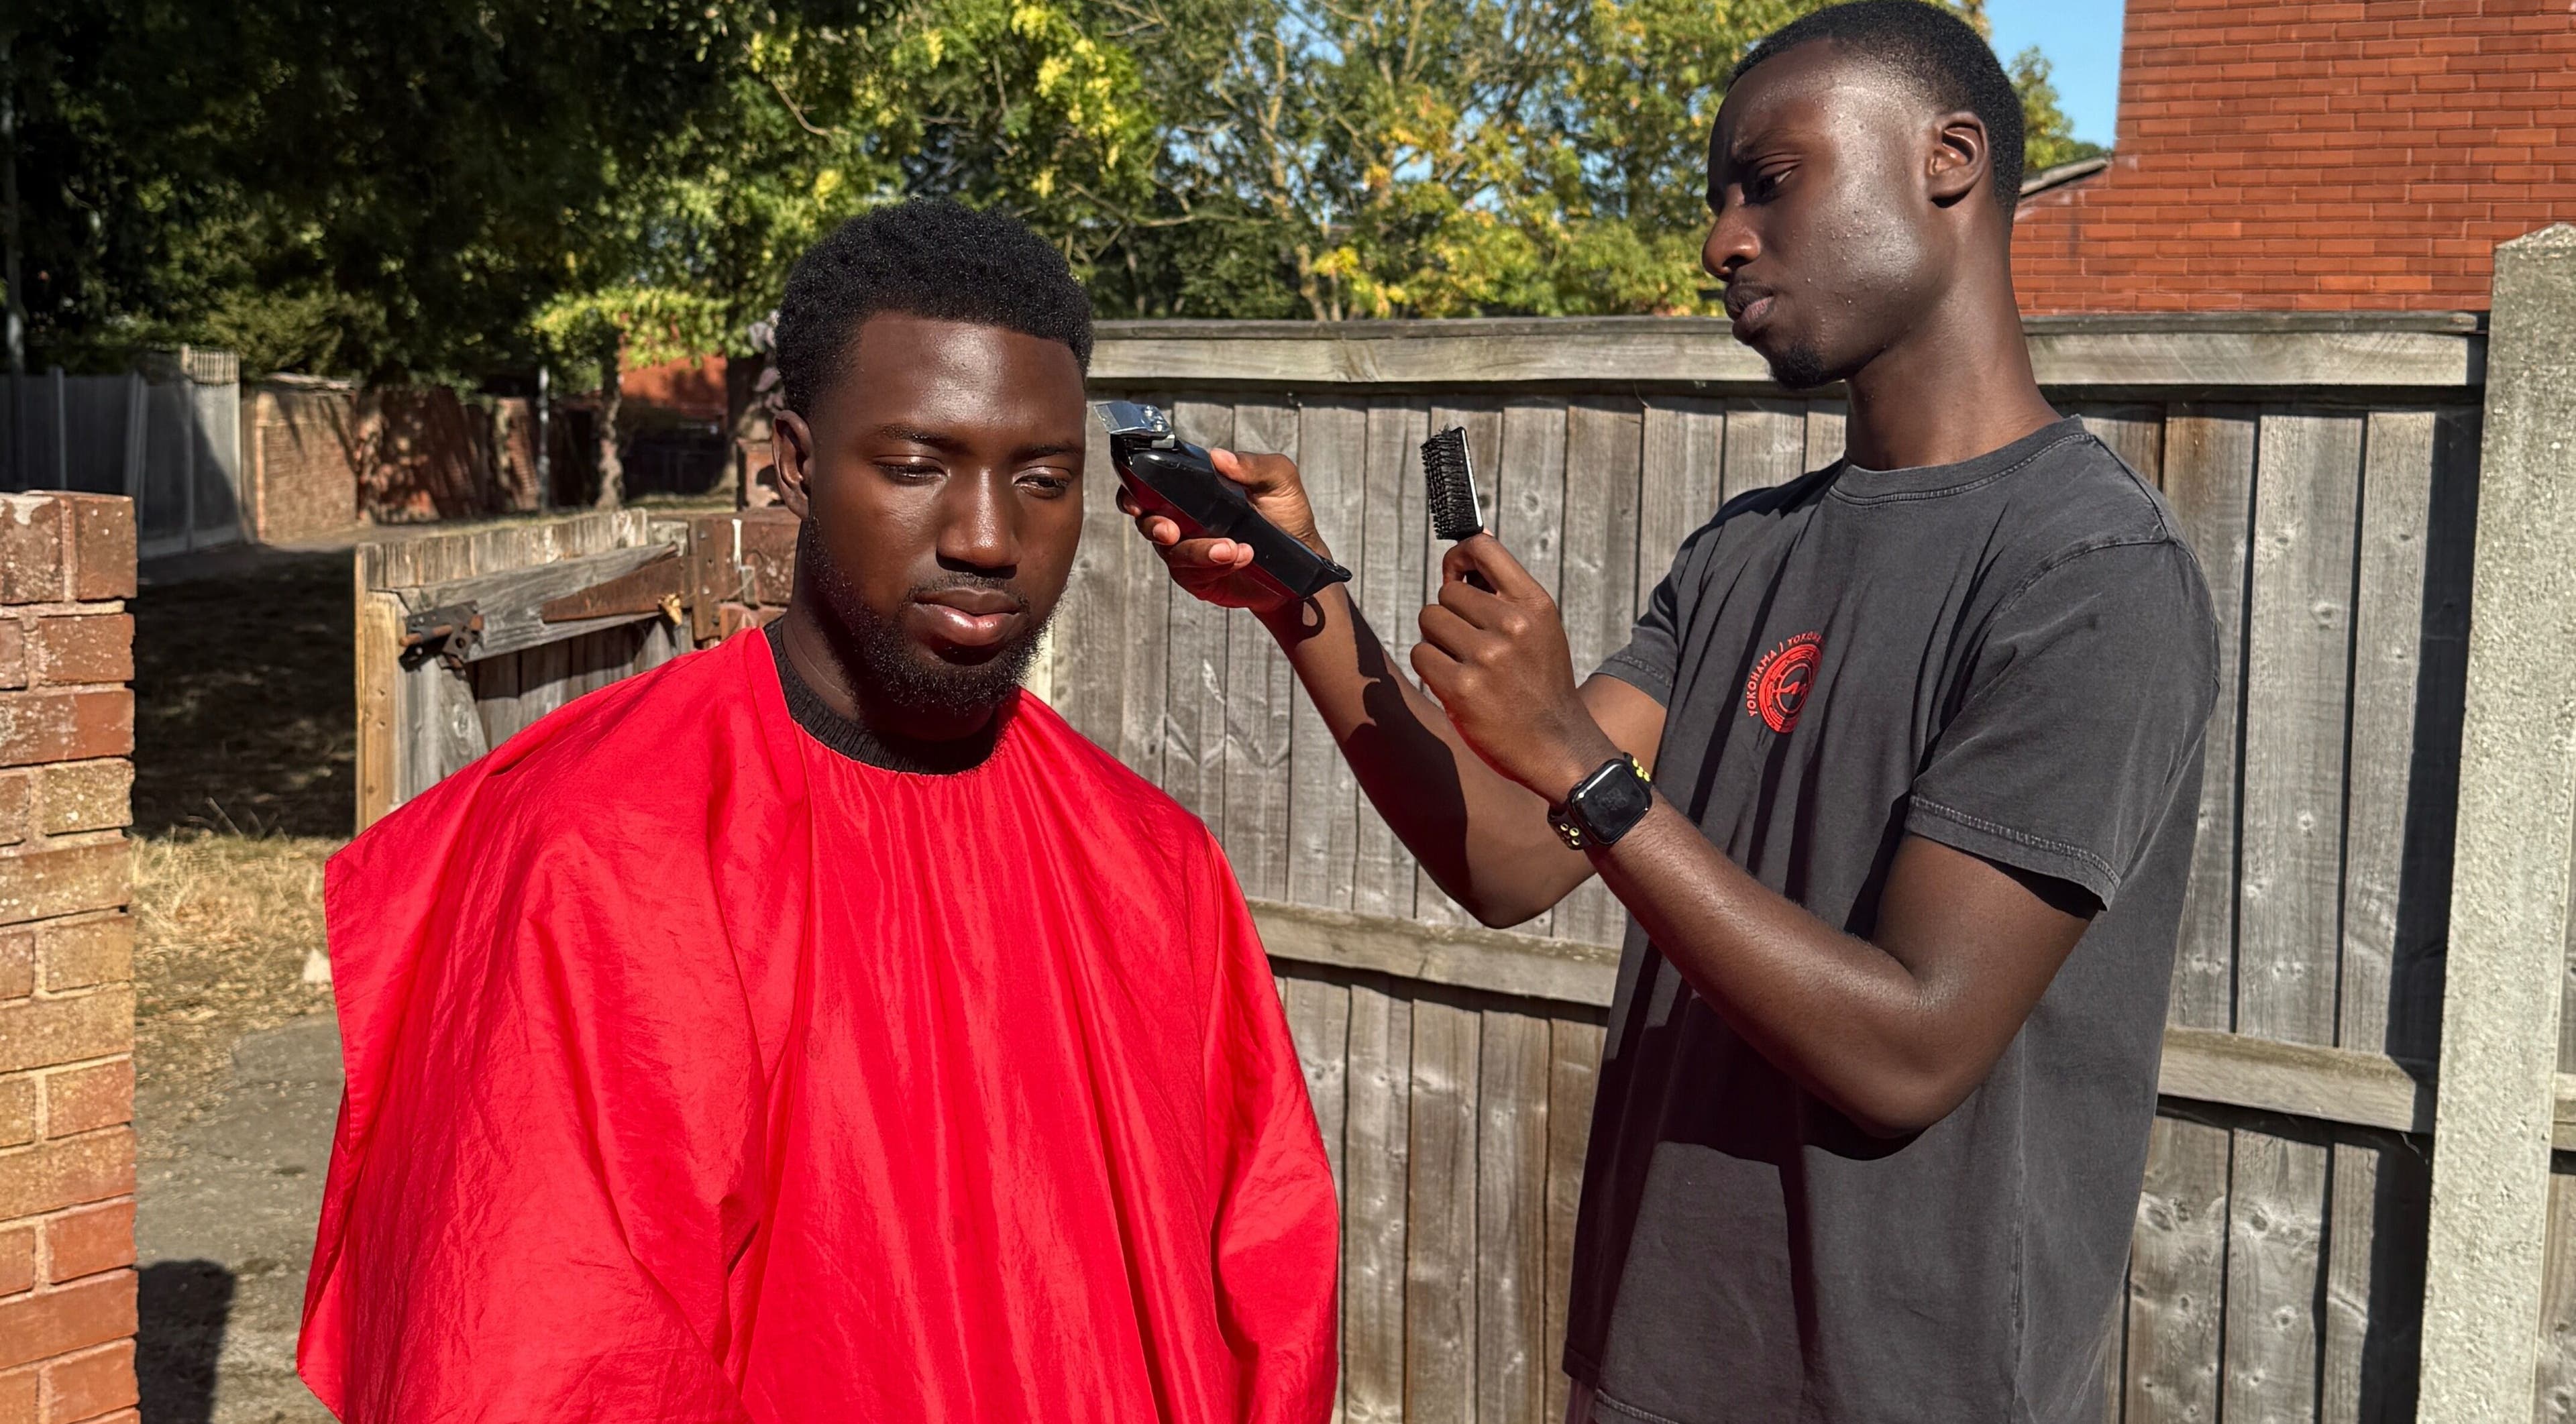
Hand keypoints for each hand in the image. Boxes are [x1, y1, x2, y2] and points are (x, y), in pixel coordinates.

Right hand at [1122, 448, 1331, 616]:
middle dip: (1155, 526)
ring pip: (1172, 552)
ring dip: (1199, 551)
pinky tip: (1239, 558)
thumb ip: (1254, 465)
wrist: (1304, 561)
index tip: (1135, 499)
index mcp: (1195, 487)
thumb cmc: (1287, 515)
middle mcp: (1184, 517)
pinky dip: (1214, 566)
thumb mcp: (1280, 480)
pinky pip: (1193, 574)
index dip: (1133, 489)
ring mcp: (1190, 548)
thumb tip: (1220, 457)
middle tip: (1172, 530)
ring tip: (1235, 548)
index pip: (1151, 483)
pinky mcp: (1199, 576)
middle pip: (1148, 521)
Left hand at [1411, 535, 1622, 800]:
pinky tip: (1455, 683)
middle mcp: (1512, 625)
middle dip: (1450, 615)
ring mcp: (1486, 657)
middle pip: (1446, 593)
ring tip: (1465, 663)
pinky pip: (1420, 655)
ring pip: (1428, 620)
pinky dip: (1430, 668)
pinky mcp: (1462, 688)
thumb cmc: (1541, 682)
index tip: (1455, 575)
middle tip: (1470, 643)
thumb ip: (1505, 590)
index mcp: (1534, 604)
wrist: (1558, 744)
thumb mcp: (1540, 627)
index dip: (1458, 558)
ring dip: (1437, 641)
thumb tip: (1471, 541)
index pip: (1483, 549)